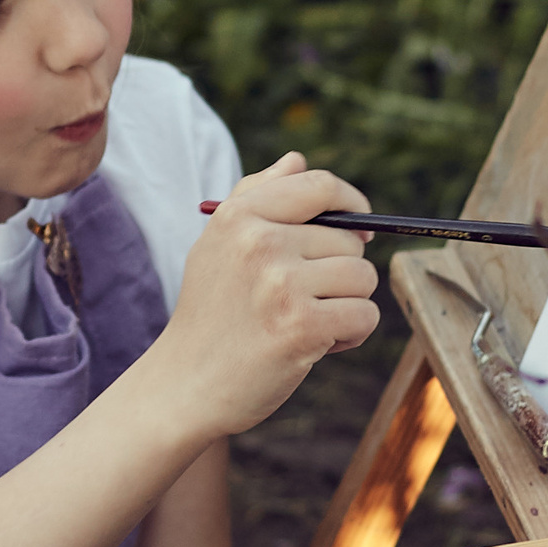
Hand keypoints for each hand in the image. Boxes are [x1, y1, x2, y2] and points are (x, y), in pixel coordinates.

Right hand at [162, 154, 378, 438]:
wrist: (183, 386)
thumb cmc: (209, 316)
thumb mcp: (218, 246)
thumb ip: (256, 197)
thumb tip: (296, 160)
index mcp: (240, 217)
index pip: (318, 186)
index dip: (351, 202)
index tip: (360, 225)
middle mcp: (260, 244)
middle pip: (350, 240)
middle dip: (341, 272)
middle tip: (305, 301)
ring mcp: (281, 285)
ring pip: (362, 278)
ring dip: (347, 305)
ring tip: (306, 323)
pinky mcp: (301, 327)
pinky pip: (364, 316)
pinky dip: (350, 336)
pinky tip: (314, 346)